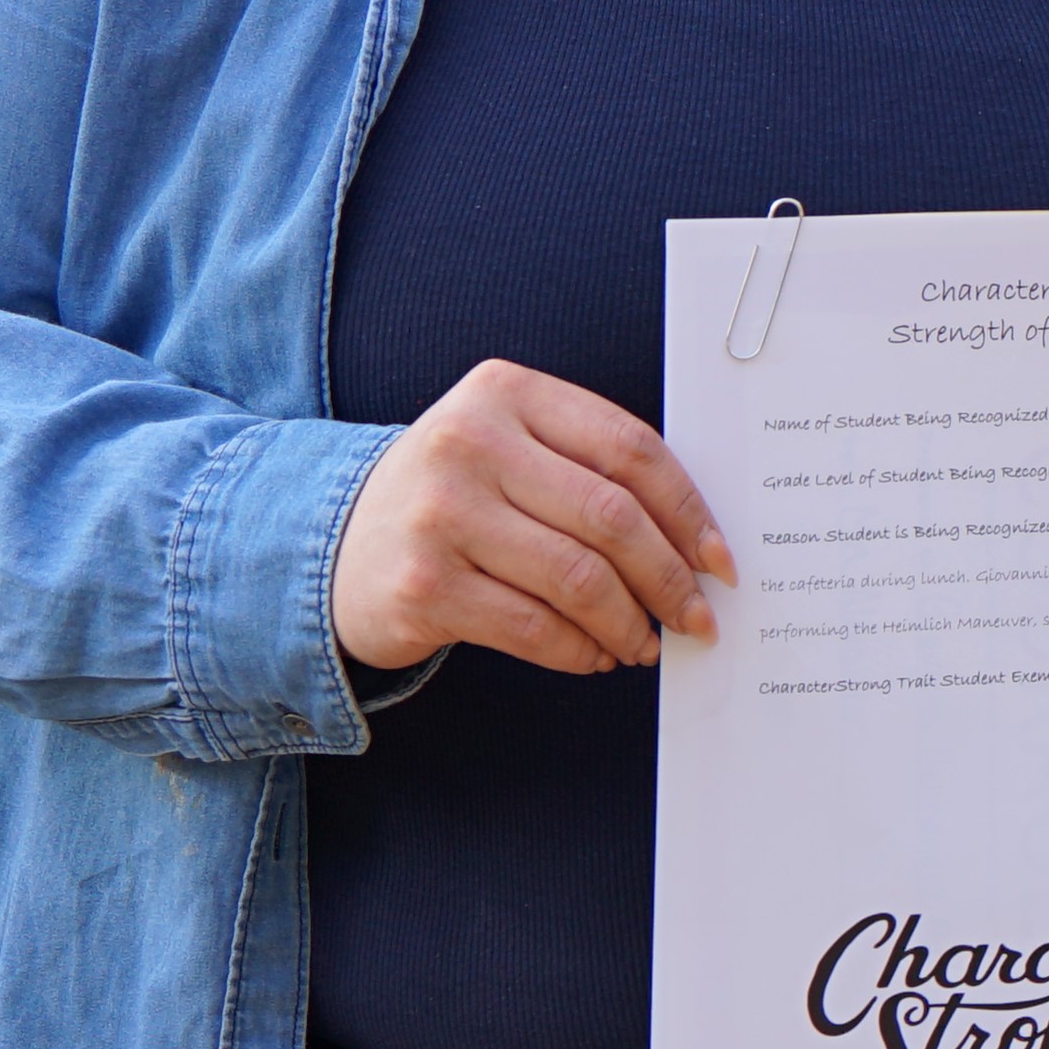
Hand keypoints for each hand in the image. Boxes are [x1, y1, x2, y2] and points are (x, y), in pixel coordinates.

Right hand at [331, 360, 733, 675]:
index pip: (629, 448)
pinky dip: (579, 649)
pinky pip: (533, 626)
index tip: (720, 560)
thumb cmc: (453, 497)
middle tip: (696, 616)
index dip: (689, 510)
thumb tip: (695, 543)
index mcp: (506, 392)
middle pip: (611, 516)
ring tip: (646, 643)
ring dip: (629, 622)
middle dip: (669, 577)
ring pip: (578, 578)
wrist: (328, 546)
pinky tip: (595, 655)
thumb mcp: (510, 448)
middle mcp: (469, 443)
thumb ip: (589, 469)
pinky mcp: (423, 585)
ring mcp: (441, 514)